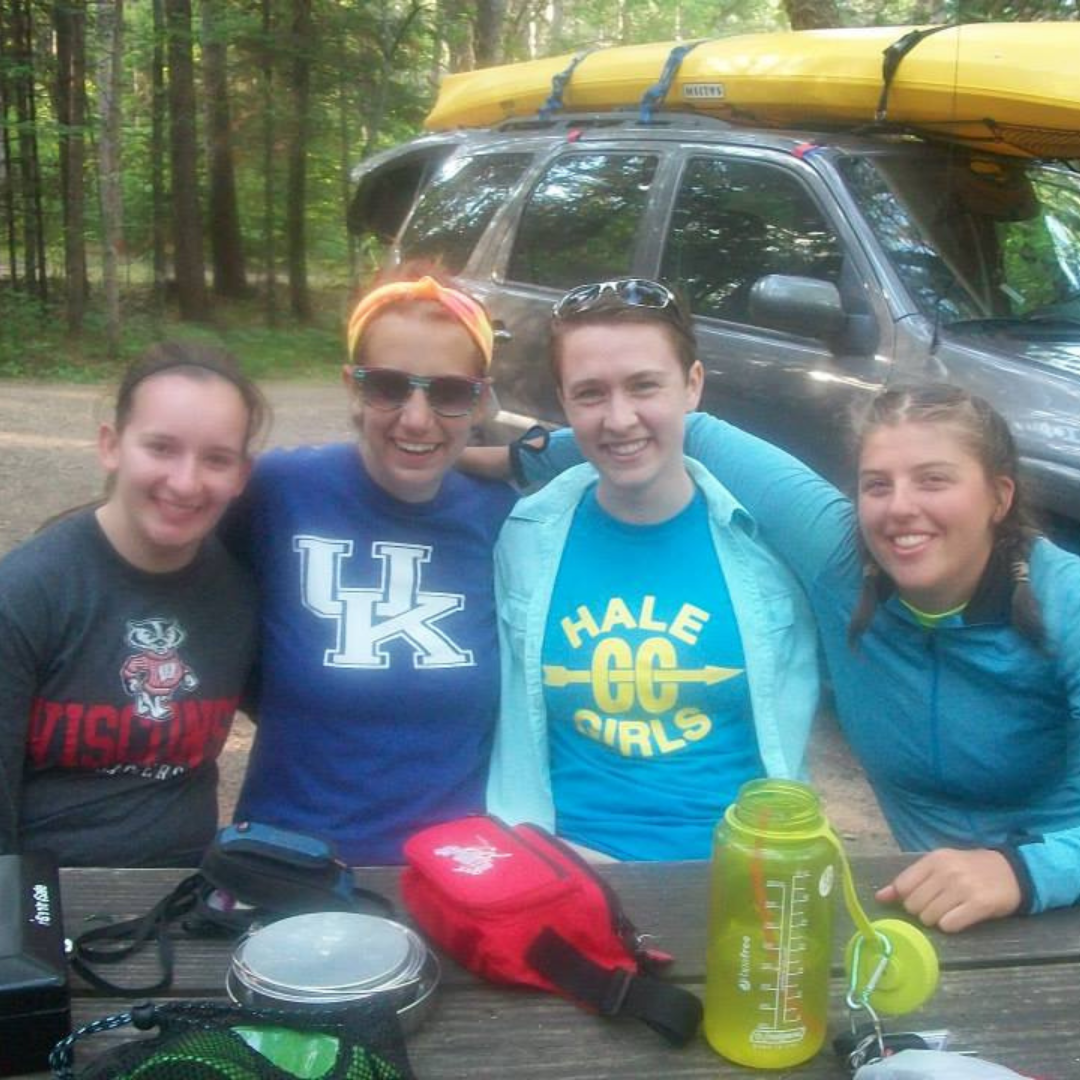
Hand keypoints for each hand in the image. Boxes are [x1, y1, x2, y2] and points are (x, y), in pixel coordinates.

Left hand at [875, 848, 1021, 932]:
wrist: (1011, 871)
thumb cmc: (969, 869)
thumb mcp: (939, 866)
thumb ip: (909, 880)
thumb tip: (879, 897)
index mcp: (933, 860)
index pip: (902, 886)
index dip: (907, 899)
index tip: (920, 899)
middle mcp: (946, 871)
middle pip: (914, 905)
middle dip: (921, 911)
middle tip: (937, 907)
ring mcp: (963, 887)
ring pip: (929, 917)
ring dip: (936, 920)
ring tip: (950, 912)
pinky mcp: (979, 904)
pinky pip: (949, 925)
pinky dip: (951, 926)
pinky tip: (960, 918)